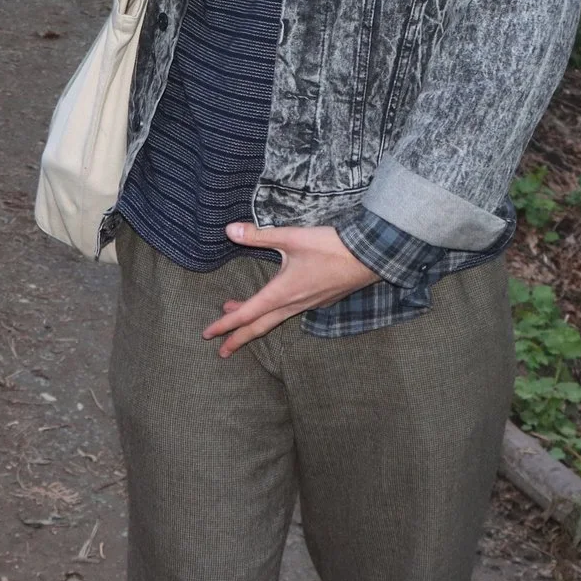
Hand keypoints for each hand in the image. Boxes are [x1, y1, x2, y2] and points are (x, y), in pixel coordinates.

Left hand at [202, 223, 378, 356]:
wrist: (371, 256)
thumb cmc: (332, 246)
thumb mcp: (292, 237)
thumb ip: (259, 235)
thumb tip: (228, 230)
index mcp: (282, 292)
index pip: (247, 314)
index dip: (225, 324)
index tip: (208, 335)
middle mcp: (294, 304)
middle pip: (260, 327)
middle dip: (239, 339)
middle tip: (221, 350)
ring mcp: (309, 305)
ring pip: (276, 319)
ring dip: (256, 322)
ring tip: (238, 319)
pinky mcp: (322, 301)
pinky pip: (292, 314)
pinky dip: (275, 314)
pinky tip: (277, 306)